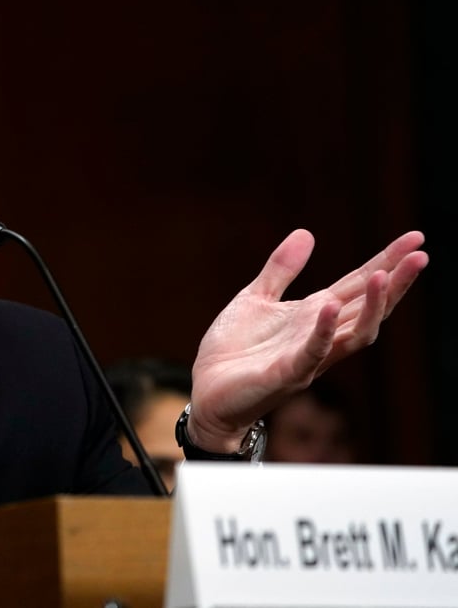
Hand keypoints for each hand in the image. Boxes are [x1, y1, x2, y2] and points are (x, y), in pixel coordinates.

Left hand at [187, 229, 427, 452]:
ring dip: (370, 307)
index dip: (385, 261)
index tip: (415, 238)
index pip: (357, 285)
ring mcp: (307, 357)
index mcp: (313, 315)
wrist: (205, 393)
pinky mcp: (286, 374)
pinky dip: (322, 331)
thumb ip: (281, 270)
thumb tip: (307, 232)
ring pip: (354, 334)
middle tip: (420, 255)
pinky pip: (312, 353)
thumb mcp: (256, 298)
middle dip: (394, 282)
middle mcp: (320, 336)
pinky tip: (329, 306)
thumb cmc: (233, 351)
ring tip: (382, 276)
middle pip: (367, 307)